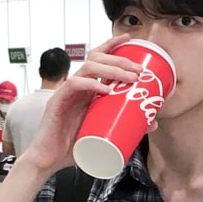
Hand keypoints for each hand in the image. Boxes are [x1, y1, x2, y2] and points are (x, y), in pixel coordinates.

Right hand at [22, 36, 141, 177]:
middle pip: (96, 59)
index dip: (112, 46)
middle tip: (138, 69)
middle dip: (119, 60)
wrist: (49, 161)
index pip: (97, 59)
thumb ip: (127, 126)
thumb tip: (153, 122)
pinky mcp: (57, 101)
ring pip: (87, 68)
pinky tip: (106, 90)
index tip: (129, 39)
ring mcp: (66, 92)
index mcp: (86, 89)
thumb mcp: (104, 134)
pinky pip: (74, 85)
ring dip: (111, 69)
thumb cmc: (74, 147)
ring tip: (129, 78)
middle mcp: (76, 87)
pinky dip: (91, 84)